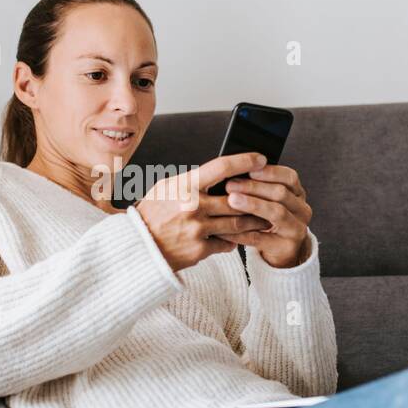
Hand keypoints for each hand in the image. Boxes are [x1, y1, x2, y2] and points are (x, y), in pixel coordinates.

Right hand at [134, 151, 274, 273]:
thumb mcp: (166, 188)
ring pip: (238, 223)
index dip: (245, 161)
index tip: (261, 158)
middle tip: (270, 194)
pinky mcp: (199, 249)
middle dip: (257, 197)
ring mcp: (197, 229)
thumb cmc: (152, 213)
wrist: (137, 246)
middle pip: (238, 198)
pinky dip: (233, 240)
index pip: (222, 167)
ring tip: (262, 217)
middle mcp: (193, 206)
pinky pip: (227, 243)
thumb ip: (192, 181)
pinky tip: (236, 237)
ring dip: (252, 220)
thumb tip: (220, 174)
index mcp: (185, 185)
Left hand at [212, 164, 312, 268]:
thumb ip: (258, 187)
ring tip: (231, 200)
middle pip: (281, 193)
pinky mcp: (285, 248)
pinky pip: (260, 238)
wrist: (282, 251)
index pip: (289, 177)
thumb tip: (232, 172)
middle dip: (254, 187)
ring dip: (252, 204)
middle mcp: (302, 210)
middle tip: (230, 185)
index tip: (249, 169)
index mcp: (298, 194)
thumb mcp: (270, 201)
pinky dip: (240, 232)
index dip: (270, 172)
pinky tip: (224, 229)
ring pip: (276, 213)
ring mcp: (296, 230)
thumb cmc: (269, 220)